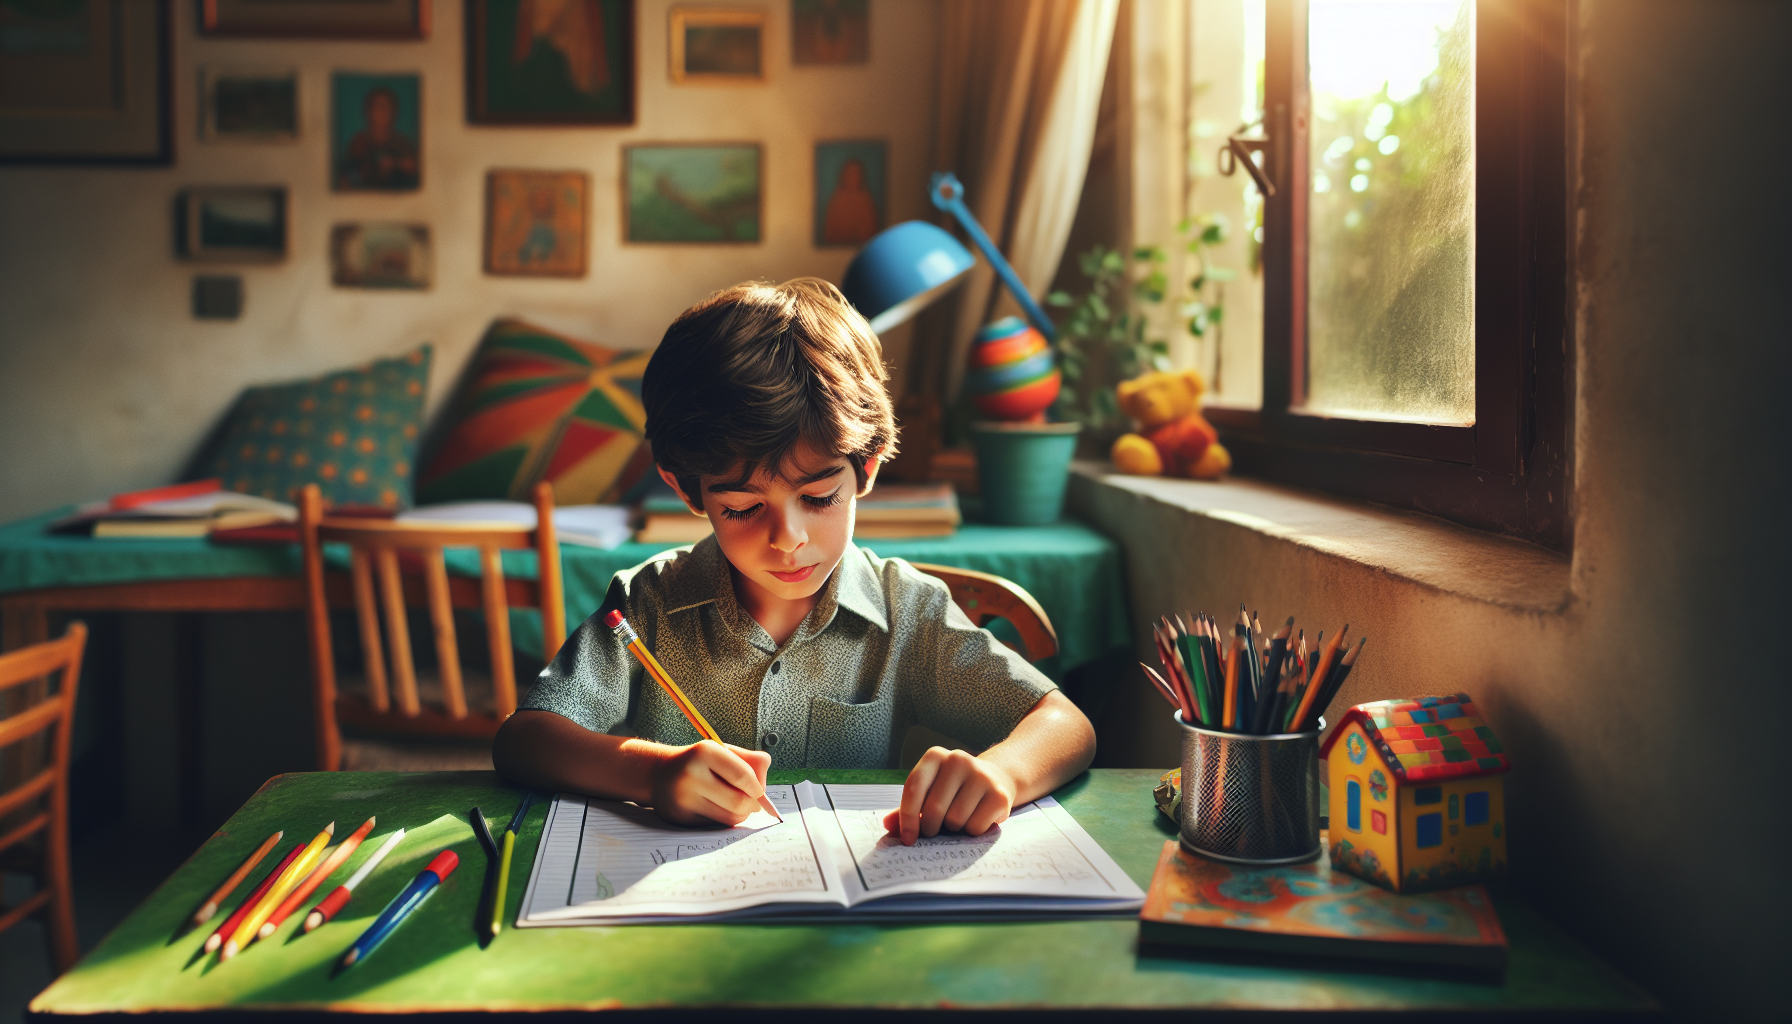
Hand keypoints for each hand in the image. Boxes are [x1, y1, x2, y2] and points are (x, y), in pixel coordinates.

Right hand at [647, 740, 770, 826]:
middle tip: (755, 803)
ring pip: (729, 817)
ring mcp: (683, 799)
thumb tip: (766, 773)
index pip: (743, 775)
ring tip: (739, 806)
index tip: (760, 791)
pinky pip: (715, 825)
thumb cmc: (698, 762)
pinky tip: (719, 809)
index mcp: (704, 752)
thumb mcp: (721, 751)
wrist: (658, 774)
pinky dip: (724, 820)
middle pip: (738, 801)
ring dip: (741, 815)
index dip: (757, 787)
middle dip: (753, 805)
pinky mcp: (680, 818)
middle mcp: (691, 775)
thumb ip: (748, 759)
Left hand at [881, 747, 1016, 844]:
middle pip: (933, 809)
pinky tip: (977, 818)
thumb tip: (887, 825)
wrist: (996, 780)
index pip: (914, 789)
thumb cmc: (954, 791)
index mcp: (935, 757)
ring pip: (954, 820)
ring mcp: (981, 775)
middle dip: (931, 828)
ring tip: (960, 818)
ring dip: (954, 829)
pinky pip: (975, 827)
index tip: (908, 839)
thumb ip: (907, 809)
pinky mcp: (999, 794)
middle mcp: (958, 760)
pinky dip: (972, 832)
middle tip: (936, 829)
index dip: (907, 818)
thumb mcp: (929, 793)